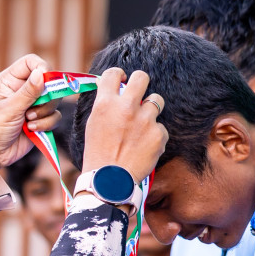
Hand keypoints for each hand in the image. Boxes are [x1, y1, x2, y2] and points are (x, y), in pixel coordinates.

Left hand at [0, 54, 62, 178]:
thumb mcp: (8, 109)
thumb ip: (27, 92)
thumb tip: (42, 73)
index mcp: (10, 80)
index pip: (31, 63)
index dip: (42, 67)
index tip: (46, 79)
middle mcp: (23, 90)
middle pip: (48, 82)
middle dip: (45, 97)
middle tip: (33, 109)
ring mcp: (33, 105)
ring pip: (54, 101)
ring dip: (44, 113)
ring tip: (28, 122)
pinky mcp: (40, 120)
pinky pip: (54, 117)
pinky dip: (46, 124)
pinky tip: (32, 130)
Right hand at [80, 67, 168, 183]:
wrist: (109, 182)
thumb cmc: (98, 154)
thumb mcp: (93, 125)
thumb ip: (105, 106)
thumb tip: (115, 91)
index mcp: (105, 103)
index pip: (114, 74)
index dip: (118, 75)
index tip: (121, 80)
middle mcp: (126, 107)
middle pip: (142, 77)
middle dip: (141, 82)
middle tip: (139, 93)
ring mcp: (145, 120)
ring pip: (157, 100)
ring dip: (151, 109)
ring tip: (143, 125)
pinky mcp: (158, 134)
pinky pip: (161, 127)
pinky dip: (155, 136)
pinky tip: (145, 147)